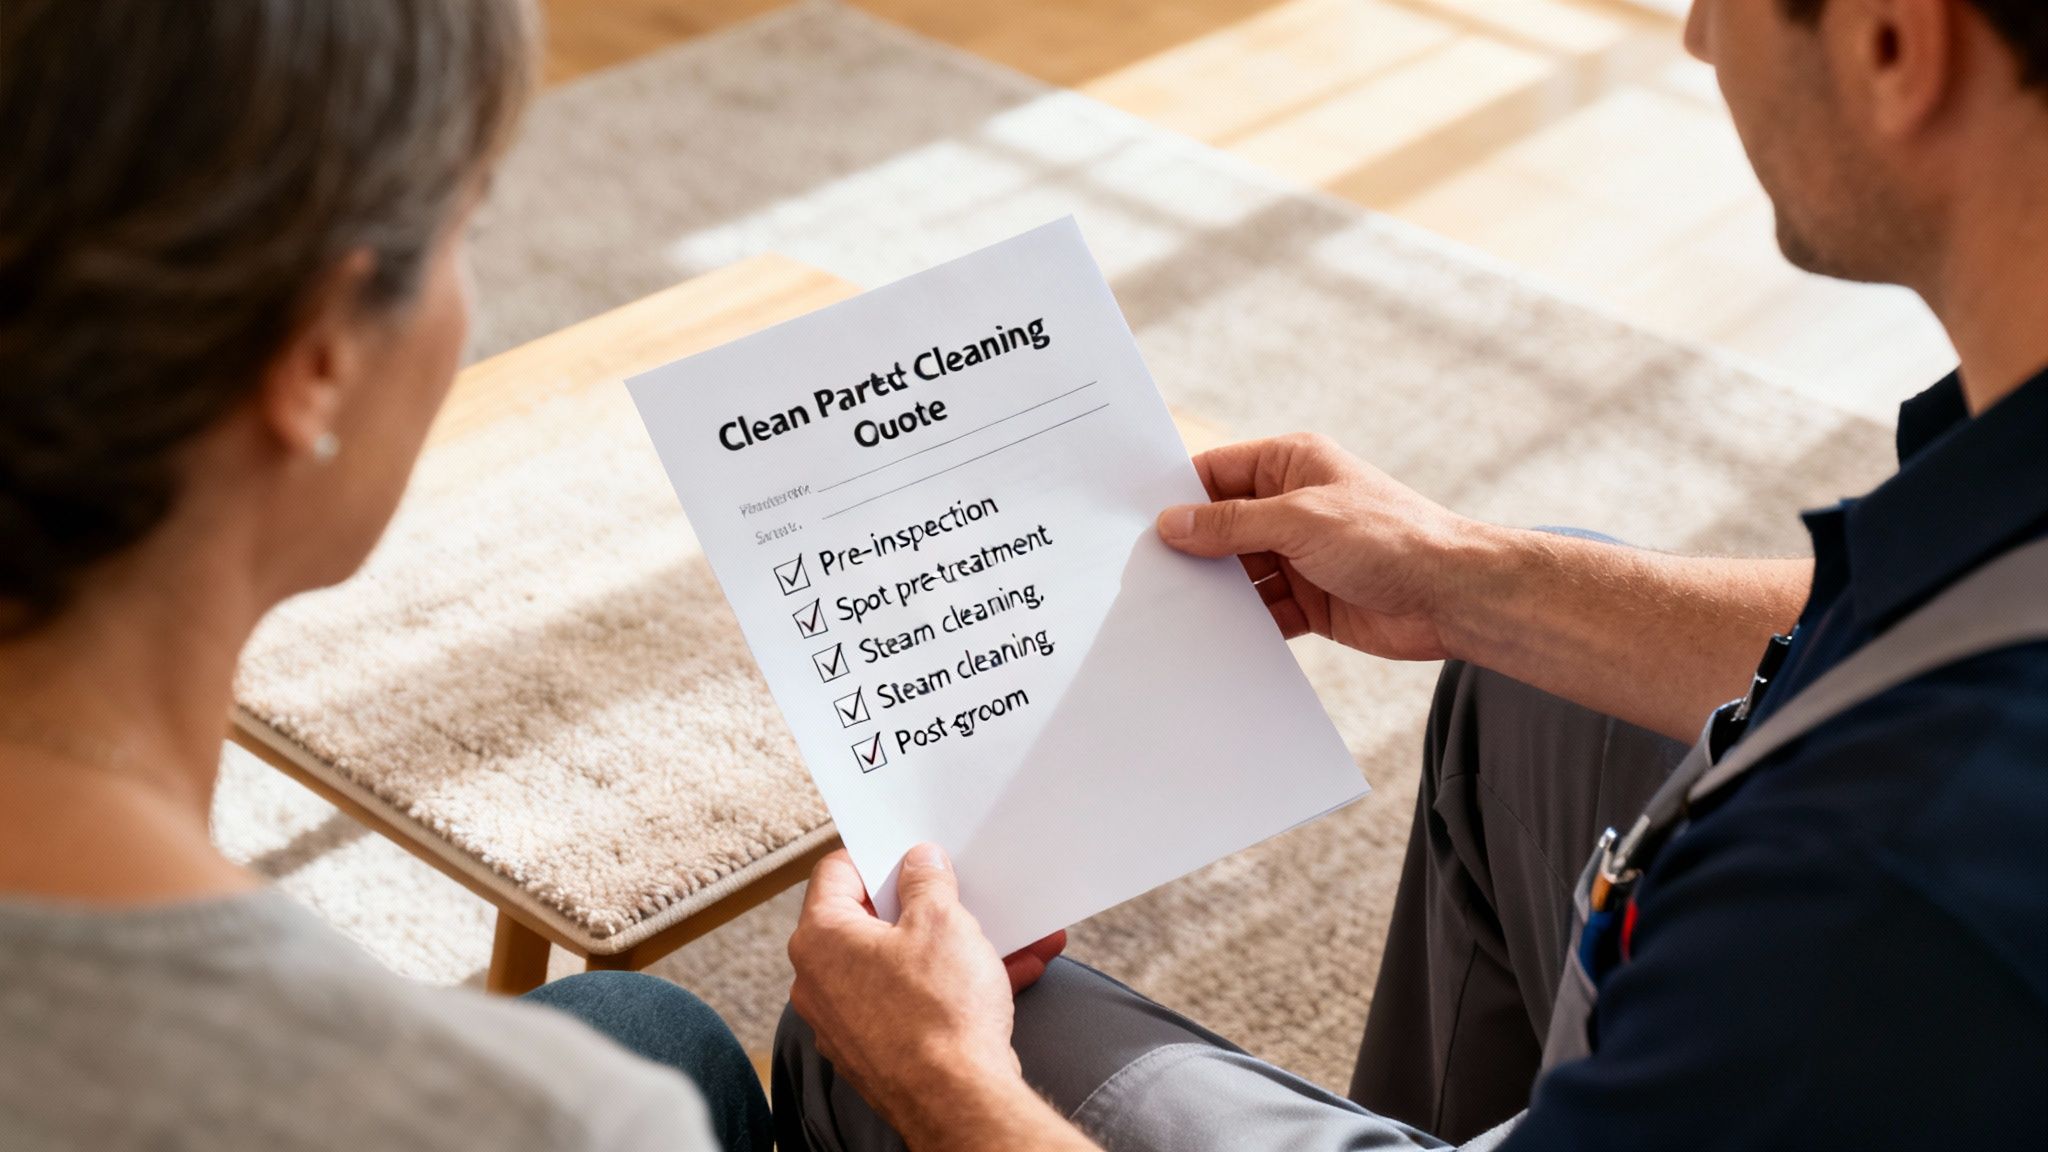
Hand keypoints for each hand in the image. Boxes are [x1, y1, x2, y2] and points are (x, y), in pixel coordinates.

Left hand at [787, 845, 1066, 1133]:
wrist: (959, 1102)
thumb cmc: (939, 1014)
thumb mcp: (942, 920)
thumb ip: (926, 880)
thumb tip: (919, 862)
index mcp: (820, 939)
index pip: (836, 871)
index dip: (880, 855)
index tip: (914, 854)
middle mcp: (821, 982)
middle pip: (871, 921)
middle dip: (926, 905)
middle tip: (959, 892)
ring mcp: (848, 1022)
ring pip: (903, 965)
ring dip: (954, 946)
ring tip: (1004, 932)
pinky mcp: (880, 1051)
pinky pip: (917, 1002)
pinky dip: (956, 986)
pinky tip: (1012, 971)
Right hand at [1157, 433, 1478, 660]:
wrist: (1454, 597)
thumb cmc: (1391, 538)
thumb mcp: (1300, 521)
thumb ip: (1232, 524)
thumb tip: (1172, 524)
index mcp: (1291, 466)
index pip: (1216, 473)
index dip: (1177, 496)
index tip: (1133, 521)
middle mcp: (1291, 508)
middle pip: (1221, 527)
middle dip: (1189, 551)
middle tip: (1139, 574)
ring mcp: (1299, 556)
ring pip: (1237, 573)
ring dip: (1213, 593)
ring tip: (1167, 612)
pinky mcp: (1309, 601)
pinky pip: (1260, 612)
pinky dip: (1240, 625)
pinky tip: (1210, 639)